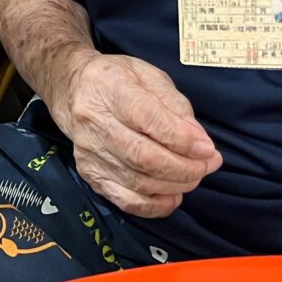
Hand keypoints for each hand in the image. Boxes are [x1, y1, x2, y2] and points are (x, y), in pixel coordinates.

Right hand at [52, 52, 221, 217]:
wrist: (73, 89)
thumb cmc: (116, 79)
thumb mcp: (149, 75)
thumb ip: (176, 105)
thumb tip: (198, 140)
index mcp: (110, 87)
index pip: (148, 119)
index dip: (182, 139)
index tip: (208, 149)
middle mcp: (94, 121)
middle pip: (143, 156)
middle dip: (185, 167)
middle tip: (208, 164)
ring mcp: (90, 151)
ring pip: (138, 182)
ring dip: (175, 185)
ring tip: (196, 176)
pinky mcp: (89, 173)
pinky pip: (125, 200)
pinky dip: (154, 205)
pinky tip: (173, 195)